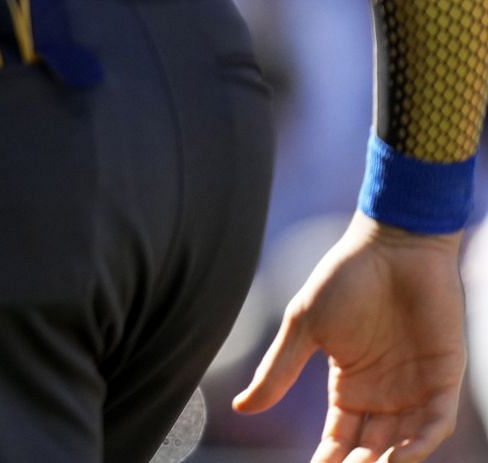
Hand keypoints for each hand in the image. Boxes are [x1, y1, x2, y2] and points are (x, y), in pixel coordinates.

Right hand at [234, 212, 465, 462]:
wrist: (394, 245)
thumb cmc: (345, 277)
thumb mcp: (304, 327)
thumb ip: (278, 371)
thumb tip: (241, 408)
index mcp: (349, 388)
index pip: (338, 441)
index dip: (326, 462)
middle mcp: (383, 397)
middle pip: (370, 451)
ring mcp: (416, 391)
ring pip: (404, 445)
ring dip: (385, 462)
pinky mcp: (444, 380)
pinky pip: (436, 424)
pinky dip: (421, 443)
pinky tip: (399, 454)